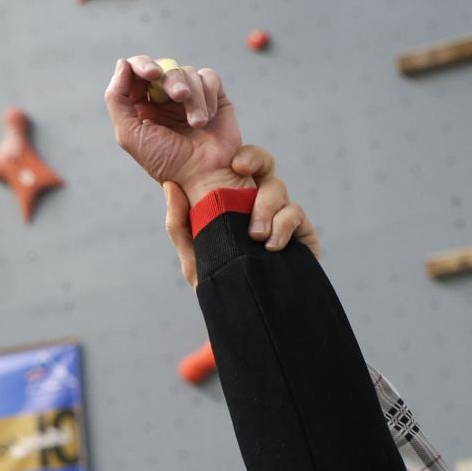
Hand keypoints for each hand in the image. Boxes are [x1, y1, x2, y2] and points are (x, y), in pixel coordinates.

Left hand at [105, 56, 249, 203]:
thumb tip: (122, 63)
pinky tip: (208, 117)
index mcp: (142, 107)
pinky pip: (208, 77)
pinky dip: (208, 95)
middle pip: (163, 67)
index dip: (142, 65)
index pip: (136, 72)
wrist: (206, 175)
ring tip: (197, 123)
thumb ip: (116, 99)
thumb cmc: (167, 161)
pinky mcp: (213, 97)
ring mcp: (189, 98)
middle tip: (179, 96)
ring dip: (194, 97)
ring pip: (187, 72)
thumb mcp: (130, 134)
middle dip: (171, 79)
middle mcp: (164, 100)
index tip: (152, 74)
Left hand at [163, 144, 319, 287]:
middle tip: (241, 171)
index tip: (235, 164)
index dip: (245, 156)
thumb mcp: (193, 257)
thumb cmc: (218, 283)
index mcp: (236, 200)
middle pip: (266, 166)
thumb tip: (170, 187)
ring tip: (255, 236)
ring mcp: (281, 218)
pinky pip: (296, 216)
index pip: (244, 165)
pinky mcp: (301, 236)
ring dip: (265, 207)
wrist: (245, 314)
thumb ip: (179, 224)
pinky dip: (284, 226)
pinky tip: (271, 246)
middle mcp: (260, 203)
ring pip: (280, 190)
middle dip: (257, 161)